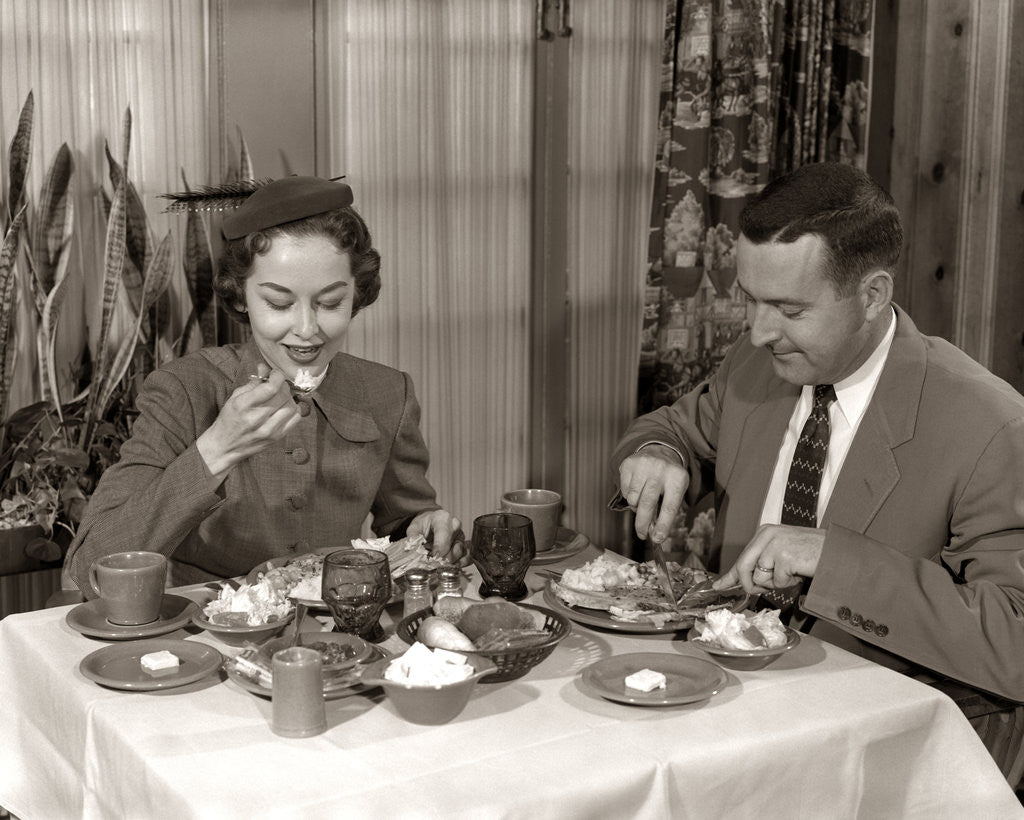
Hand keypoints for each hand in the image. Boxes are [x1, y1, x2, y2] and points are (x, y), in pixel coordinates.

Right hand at [196, 364, 301, 478]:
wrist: (225, 446)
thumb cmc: (229, 419)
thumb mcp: (236, 397)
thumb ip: (253, 382)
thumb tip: (266, 368)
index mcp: (244, 405)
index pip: (271, 387)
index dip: (277, 376)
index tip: (275, 374)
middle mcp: (257, 418)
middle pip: (283, 395)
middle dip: (283, 385)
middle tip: (277, 384)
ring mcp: (269, 430)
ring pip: (292, 406)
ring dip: (289, 397)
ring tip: (280, 397)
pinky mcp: (277, 437)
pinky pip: (296, 418)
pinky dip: (294, 409)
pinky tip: (285, 408)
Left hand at [408, 509, 467, 565]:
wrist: (430, 523)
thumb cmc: (424, 525)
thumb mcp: (414, 528)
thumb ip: (413, 538)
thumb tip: (413, 549)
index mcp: (442, 518)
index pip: (444, 533)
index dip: (439, 547)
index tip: (433, 557)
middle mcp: (455, 526)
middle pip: (454, 545)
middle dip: (444, 558)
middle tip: (434, 563)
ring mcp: (461, 536)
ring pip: (461, 553)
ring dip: (451, 562)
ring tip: (440, 566)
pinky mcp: (465, 546)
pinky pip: (467, 557)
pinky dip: (460, 564)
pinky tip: (450, 567)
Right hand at [618, 444, 688, 542]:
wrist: (659, 451)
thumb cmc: (669, 478)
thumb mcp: (675, 491)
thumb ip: (666, 511)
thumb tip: (655, 534)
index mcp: (677, 478)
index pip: (669, 507)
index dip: (663, 525)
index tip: (657, 539)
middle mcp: (661, 470)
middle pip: (648, 504)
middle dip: (643, 524)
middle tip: (642, 534)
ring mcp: (643, 465)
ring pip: (633, 499)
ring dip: (635, 506)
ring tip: (642, 501)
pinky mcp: (629, 464)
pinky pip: (625, 490)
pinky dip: (629, 496)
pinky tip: (637, 489)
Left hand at [714, 524, 824, 593]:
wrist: (836, 552)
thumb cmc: (812, 554)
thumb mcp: (782, 554)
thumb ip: (763, 564)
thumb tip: (747, 582)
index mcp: (764, 533)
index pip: (742, 557)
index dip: (730, 575)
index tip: (718, 586)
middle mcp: (766, 535)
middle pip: (743, 568)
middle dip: (751, 584)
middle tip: (762, 589)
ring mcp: (774, 545)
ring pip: (760, 578)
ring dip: (776, 583)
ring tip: (792, 572)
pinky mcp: (784, 556)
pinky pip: (777, 582)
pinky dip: (788, 583)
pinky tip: (799, 572)